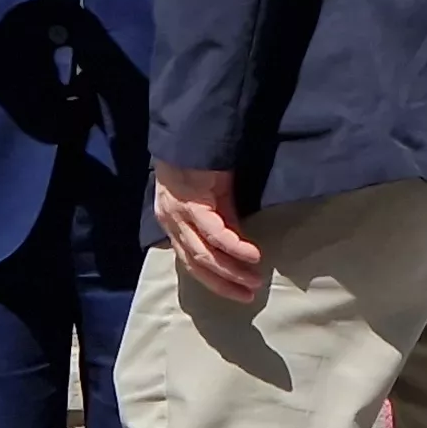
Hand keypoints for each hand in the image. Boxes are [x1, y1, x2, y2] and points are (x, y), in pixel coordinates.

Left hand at [154, 164, 264, 300]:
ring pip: (203, 253)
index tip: (239, 294)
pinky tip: (251, 255)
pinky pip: (214, 232)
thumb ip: (223, 222)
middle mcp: (170, 223)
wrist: (192, 132)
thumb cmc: (203, 161)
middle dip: (224, 283)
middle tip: (249, 295)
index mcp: (173, 224)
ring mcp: (178, 214)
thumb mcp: (215, 199)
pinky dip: (234, 247)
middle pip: (196, 264)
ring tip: (255, 279)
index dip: (215, 281)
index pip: (191, 262)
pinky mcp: (191, 202)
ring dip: (231, 270)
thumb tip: (237, 248)